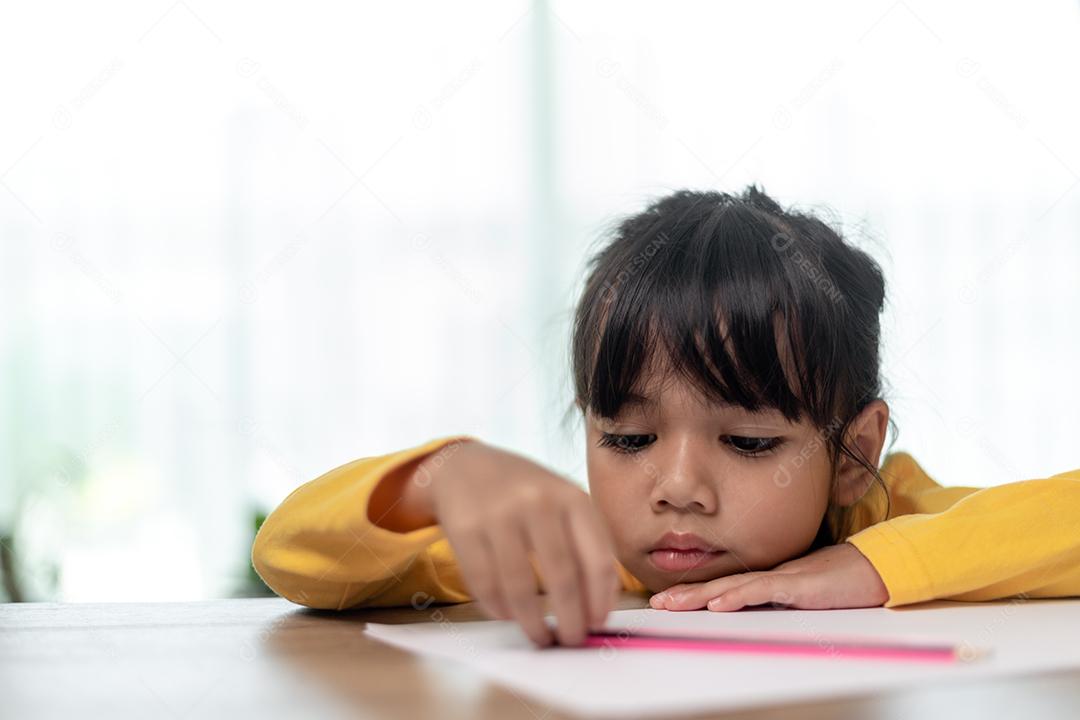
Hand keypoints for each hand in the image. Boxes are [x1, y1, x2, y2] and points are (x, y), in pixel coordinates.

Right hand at [412, 439, 620, 646]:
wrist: (465, 465)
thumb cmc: (525, 492)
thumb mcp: (563, 501)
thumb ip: (585, 544)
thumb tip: (599, 607)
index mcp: (572, 498)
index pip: (598, 560)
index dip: (600, 600)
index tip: (598, 624)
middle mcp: (538, 502)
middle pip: (563, 578)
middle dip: (571, 620)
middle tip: (571, 641)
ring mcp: (499, 514)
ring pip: (520, 587)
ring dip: (532, 623)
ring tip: (540, 636)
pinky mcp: (465, 529)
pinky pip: (485, 583)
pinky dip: (499, 608)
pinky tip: (508, 615)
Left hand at [648, 542, 888, 611]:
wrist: (877, 569)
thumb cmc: (843, 583)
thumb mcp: (803, 597)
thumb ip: (779, 602)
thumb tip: (752, 612)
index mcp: (769, 580)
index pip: (724, 587)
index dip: (695, 594)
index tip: (667, 601)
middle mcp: (770, 576)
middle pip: (720, 585)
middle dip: (686, 595)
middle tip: (656, 604)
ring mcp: (783, 579)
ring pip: (733, 587)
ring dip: (700, 596)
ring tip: (672, 604)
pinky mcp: (799, 585)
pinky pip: (763, 591)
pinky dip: (738, 596)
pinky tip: (718, 603)